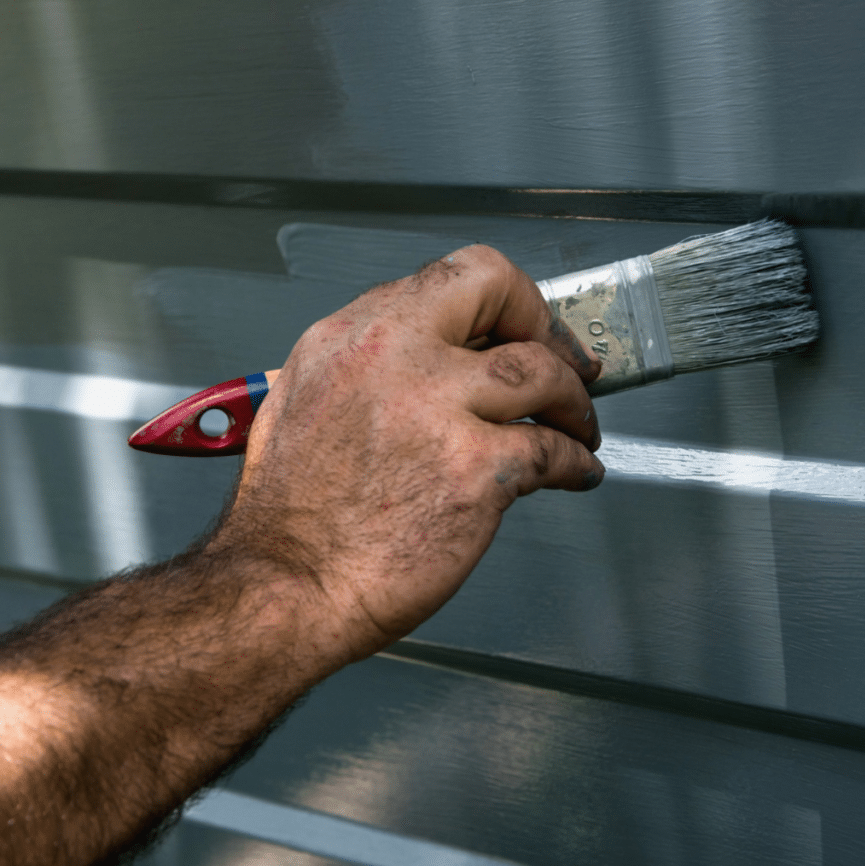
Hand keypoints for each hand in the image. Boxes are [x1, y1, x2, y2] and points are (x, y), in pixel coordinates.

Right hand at [216, 245, 605, 660]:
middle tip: (570, 362)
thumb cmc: (290, 517)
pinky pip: (552, 451)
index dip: (502, 302)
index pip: (450, 279)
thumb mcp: (304, 406)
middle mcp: (391, 359)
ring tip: (578, 427)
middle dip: (548, 327)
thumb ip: (367, 371)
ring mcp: (435, 411)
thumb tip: (432, 364)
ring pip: (541, 373)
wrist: (286, 586)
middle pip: (500, 294)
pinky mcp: (472, 472)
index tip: (519, 328)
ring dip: (573, 402)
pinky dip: (575, 462)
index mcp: (349, 339)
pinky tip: (575, 472)